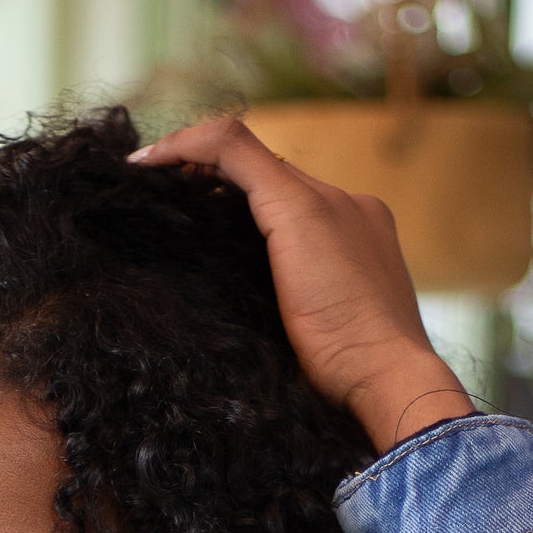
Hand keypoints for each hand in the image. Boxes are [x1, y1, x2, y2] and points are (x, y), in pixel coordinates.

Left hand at [129, 116, 473, 454]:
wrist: (389, 380)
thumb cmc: (352, 383)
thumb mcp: (315, 341)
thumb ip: (290, 314)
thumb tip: (241, 324)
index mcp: (358, 235)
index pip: (285, 204)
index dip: (231, 204)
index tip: (187, 222)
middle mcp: (347, 205)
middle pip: (264, 180)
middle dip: (203, 182)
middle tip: (151, 200)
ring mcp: (328, 200)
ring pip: (246, 159)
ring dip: (188, 164)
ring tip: (143, 182)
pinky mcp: (299, 206)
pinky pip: (230, 148)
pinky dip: (184, 149)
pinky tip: (145, 166)